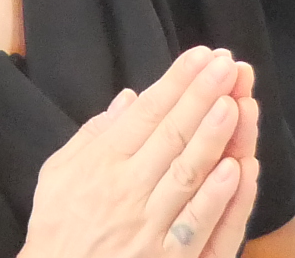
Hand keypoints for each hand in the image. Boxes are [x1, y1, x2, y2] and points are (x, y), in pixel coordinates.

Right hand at [17, 46, 262, 257]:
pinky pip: (198, 224)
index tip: (202, 56)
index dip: (176, 82)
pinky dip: (218, 196)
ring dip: (214, 137)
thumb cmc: (60, 227)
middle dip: (201, 96)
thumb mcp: (58, 173)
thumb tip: (130, 100)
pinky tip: (237, 169)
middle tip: (228, 66)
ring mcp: (150, 224)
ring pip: (188, 173)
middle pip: (172, 134)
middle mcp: (126, 188)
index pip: (146, 113)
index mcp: (101, 163)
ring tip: (237, 103)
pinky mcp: (168, 257)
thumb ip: (93, 135)